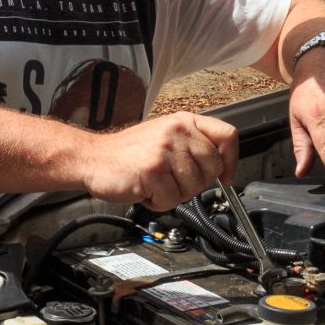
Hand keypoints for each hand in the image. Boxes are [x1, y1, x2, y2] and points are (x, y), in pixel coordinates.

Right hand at [78, 111, 238, 208]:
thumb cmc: (129, 153)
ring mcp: (165, 150)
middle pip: (213, 167)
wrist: (93, 158)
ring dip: (174, 194)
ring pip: (193, 187)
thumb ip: (193, 145)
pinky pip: (172, 200)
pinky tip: (144, 190)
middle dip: (196, 183)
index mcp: (184, 121)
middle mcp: (178, 132)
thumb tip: (223, 166)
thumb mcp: (166, 137)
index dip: (232, 160)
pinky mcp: (153, 171)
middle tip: (173, 181)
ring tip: (155, 183)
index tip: (226, 176)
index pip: (227, 135)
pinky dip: (158, 203)